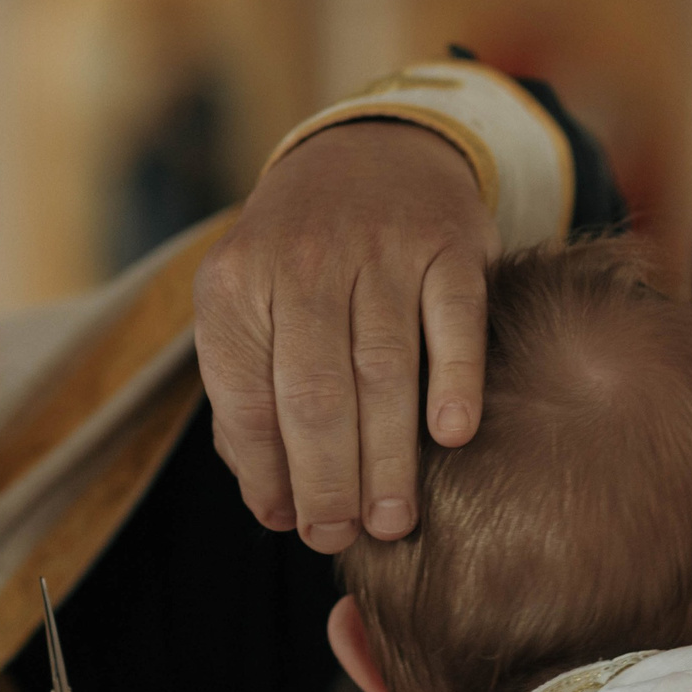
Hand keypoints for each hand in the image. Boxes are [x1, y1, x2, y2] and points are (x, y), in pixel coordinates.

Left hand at [193, 120, 497, 551]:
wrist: (369, 154)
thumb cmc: (300, 266)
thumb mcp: (249, 313)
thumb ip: (248, 405)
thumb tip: (273, 508)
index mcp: (236, 286)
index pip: (246, 398)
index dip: (268, 472)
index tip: (293, 524)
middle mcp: (301, 261)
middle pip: (314, 393)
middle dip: (328, 480)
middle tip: (343, 538)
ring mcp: (378, 247)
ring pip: (382, 369)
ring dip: (388, 456)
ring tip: (394, 520)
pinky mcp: (448, 242)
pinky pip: (454, 319)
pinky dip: (455, 380)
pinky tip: (452, 436)